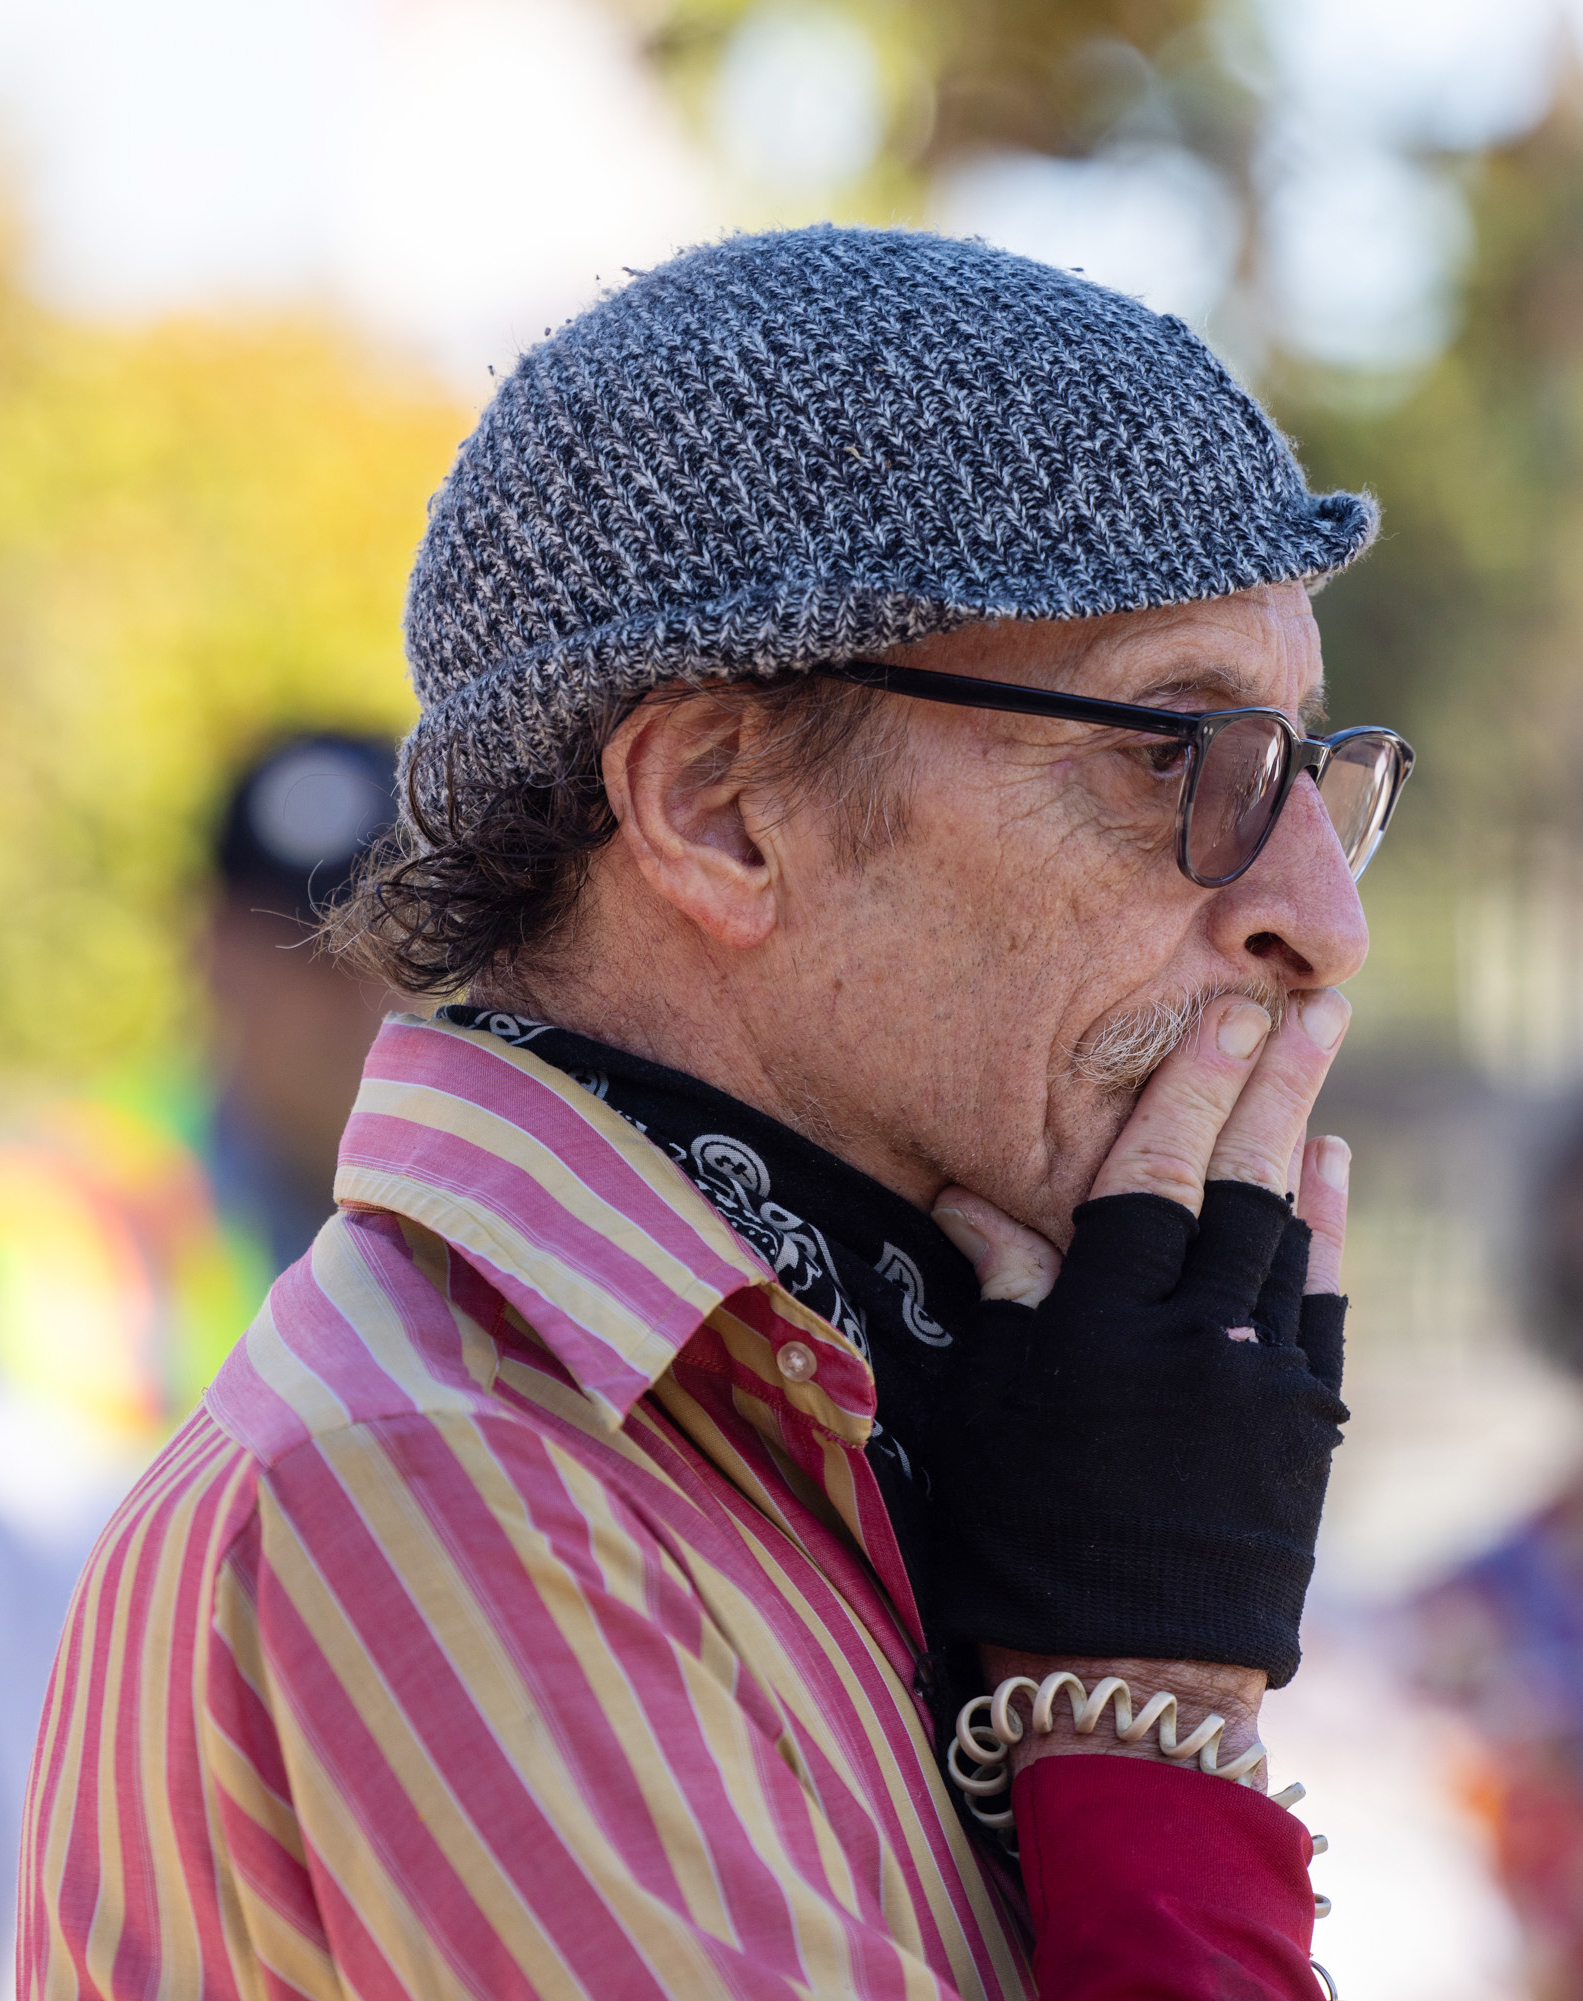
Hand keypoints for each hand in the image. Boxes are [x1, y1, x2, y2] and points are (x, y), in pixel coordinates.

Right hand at [925, 990, 1352, 1689]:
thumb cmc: (1027, 1542)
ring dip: (1306, 1145)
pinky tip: (1330, 1184)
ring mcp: (1267, 1382)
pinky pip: (1324, 1305)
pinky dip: (1328, 1236)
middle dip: (1271, 1086)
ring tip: (1318, 1072)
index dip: (1185, 1088)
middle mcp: (1198, 1341)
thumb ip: (1002, 1294)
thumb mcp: (989, 1413)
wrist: (1132, 1676)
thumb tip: (971, 1196)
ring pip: (1293, 1236)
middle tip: (1307, 1006)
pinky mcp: (1312, 1426)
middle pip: (1242, 1184)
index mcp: (1105, 1330)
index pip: (1151, 1178)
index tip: (1222, 1014)